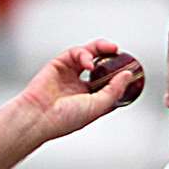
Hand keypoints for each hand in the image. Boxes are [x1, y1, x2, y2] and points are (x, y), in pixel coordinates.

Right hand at [15, 40, 140, 143]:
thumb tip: (127, 75)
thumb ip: (114, 90)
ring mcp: (69, 75)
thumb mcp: (97, 107)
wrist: (37, 117)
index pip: (109, 84)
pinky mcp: (59, 65)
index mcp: (89, 100)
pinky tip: (88, 63)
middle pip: (100, 66)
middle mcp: (80, 87)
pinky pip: (75, 53)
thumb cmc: (63, 119)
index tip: (131, 68)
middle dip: (112, 57)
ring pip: (89, 55)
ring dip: (100, 49)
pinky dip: (84, 54)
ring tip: (110, 49)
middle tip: (121, 53)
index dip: (120, 75)